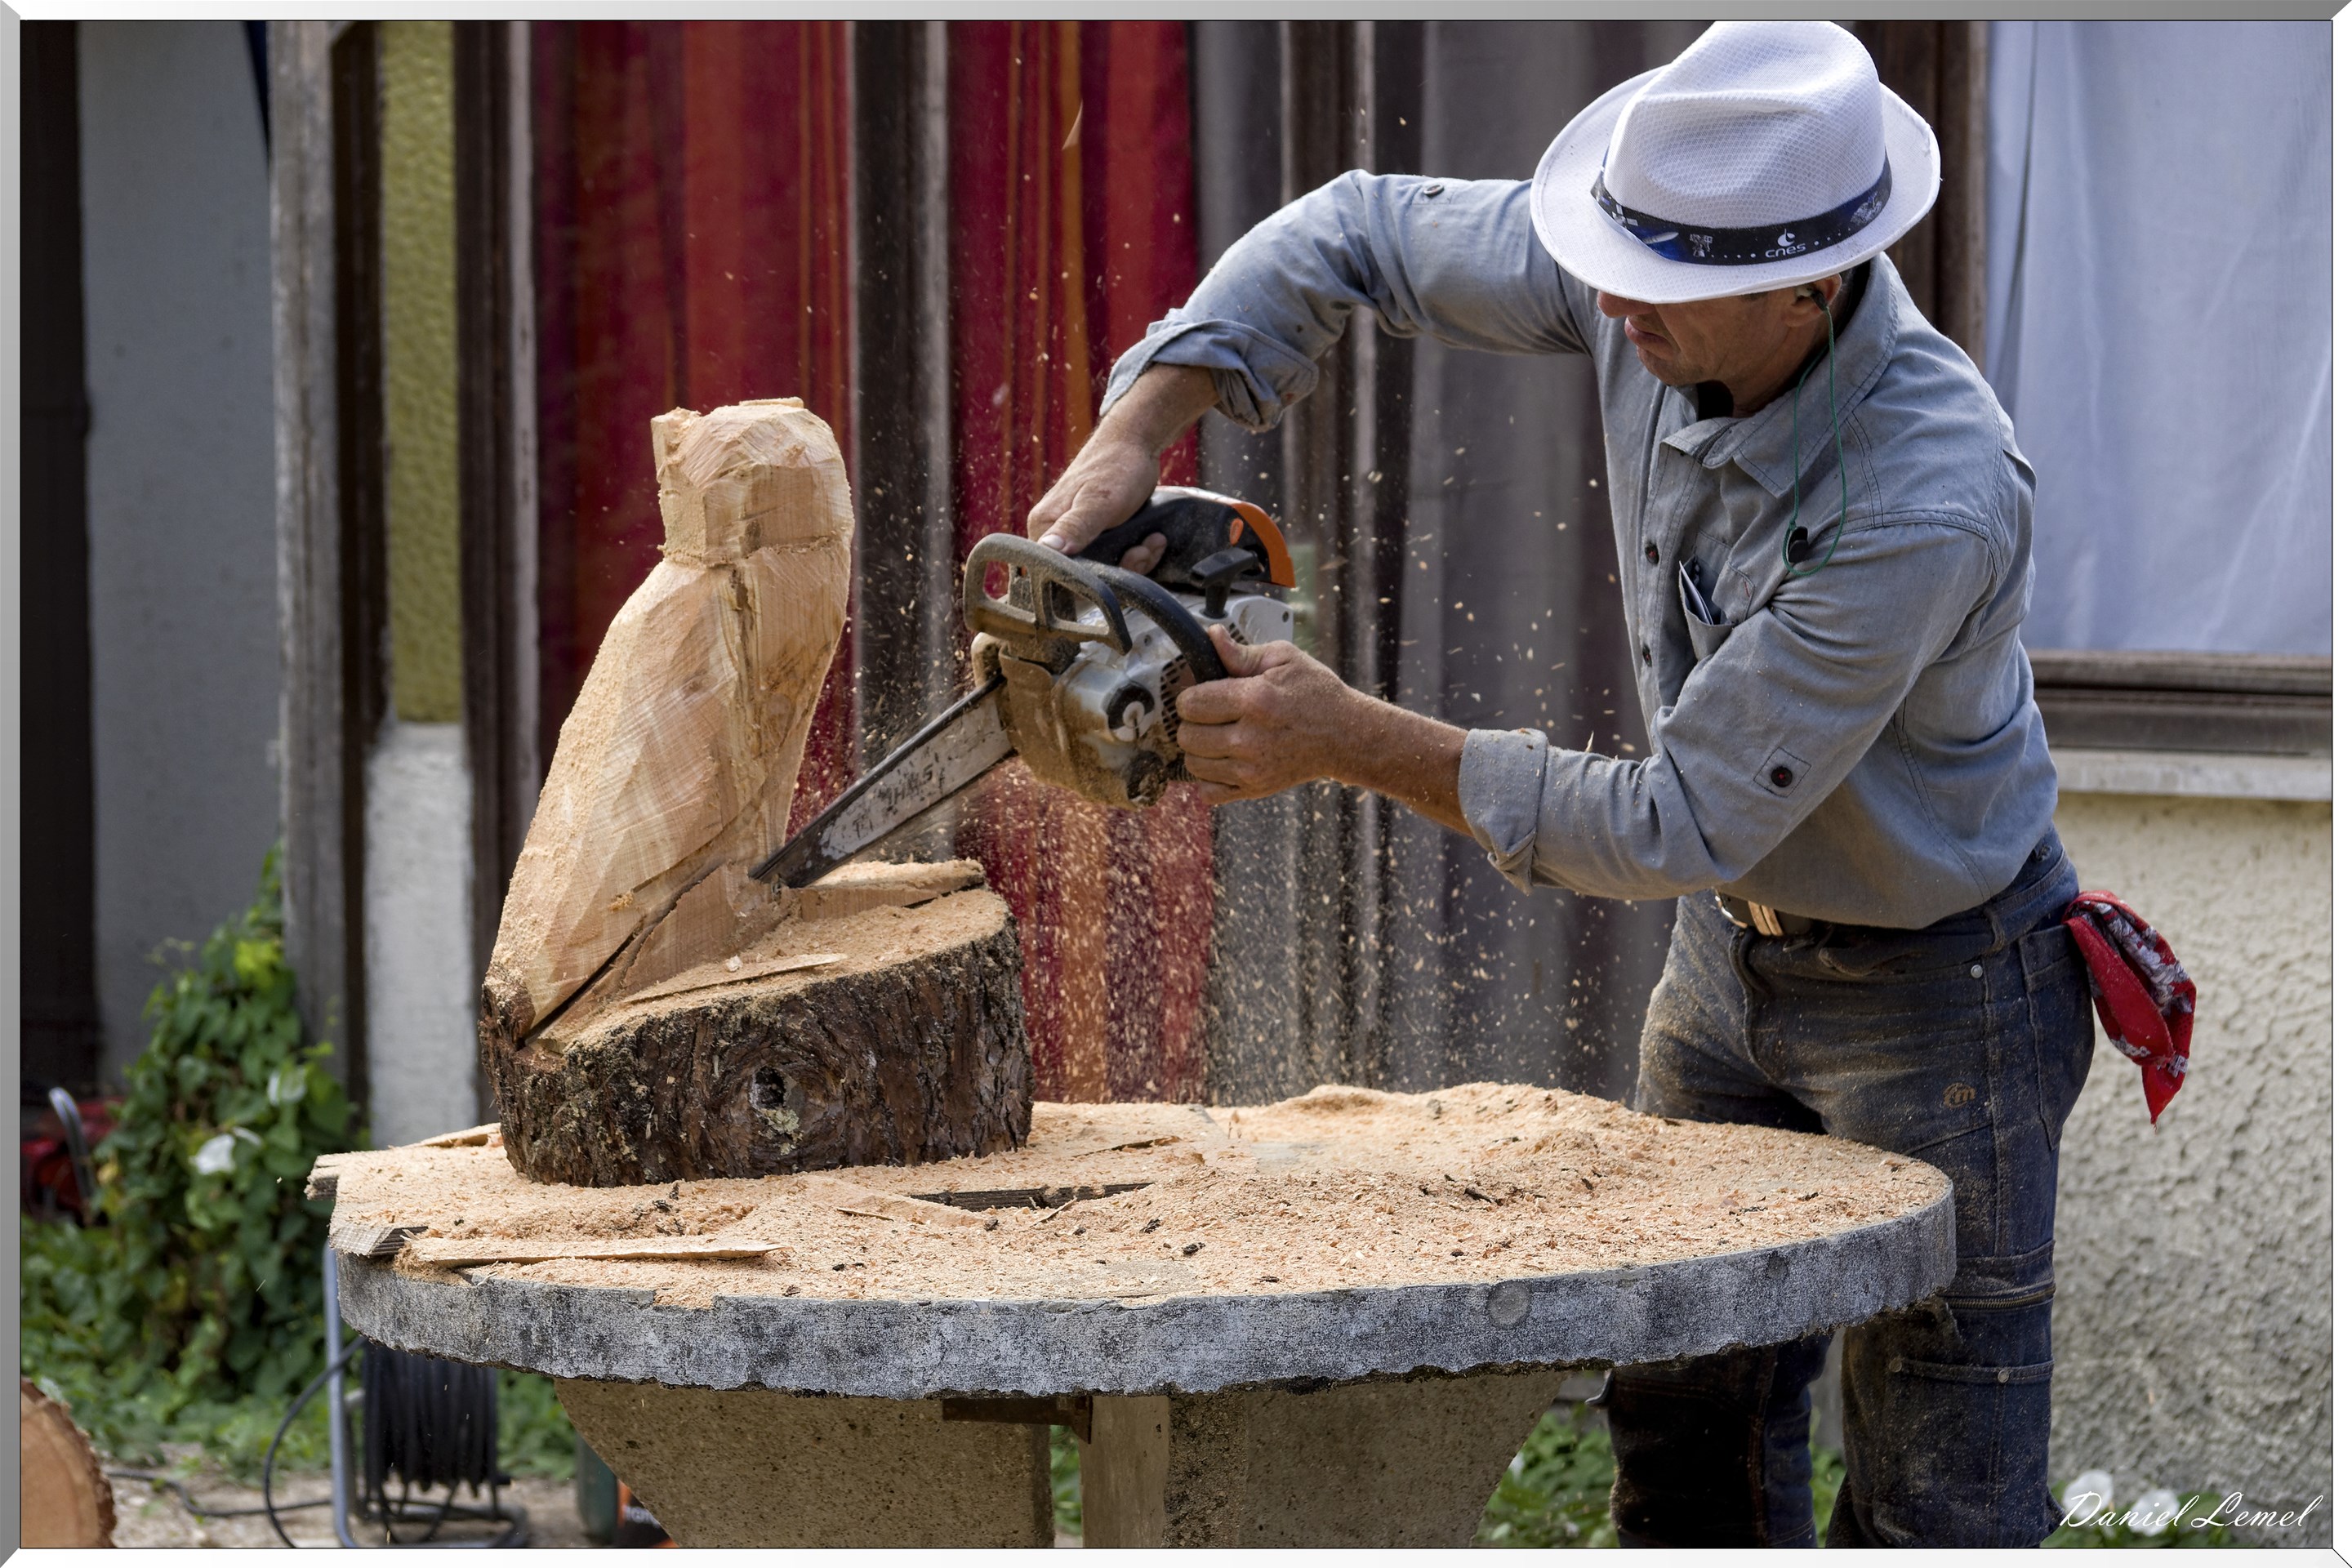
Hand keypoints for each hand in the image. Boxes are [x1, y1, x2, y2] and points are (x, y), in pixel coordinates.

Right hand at [1024, 364, 1216, 572]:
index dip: (1092, 578)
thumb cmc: (1117, 467)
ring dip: (1136, 561)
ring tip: (1151, 540)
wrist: (1137, 444)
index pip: (1059, 575)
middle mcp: (1056, 534)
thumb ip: (1075, 526)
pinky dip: (1138, 554)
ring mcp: (1077, 535)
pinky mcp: (1097, 536)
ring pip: (1106, 569)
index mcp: (1045, 527)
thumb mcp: (1099, 501)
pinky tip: (1151, 539)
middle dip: (1121, 568)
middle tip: (1141, 548)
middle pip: (1085, 576)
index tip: (1120, 561)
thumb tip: (1048, 550)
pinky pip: (1116, 559)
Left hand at [1174, 628, 1363, 803]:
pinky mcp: (1255, 789)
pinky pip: (1209, 793)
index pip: (1191, 704)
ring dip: (1198, 749)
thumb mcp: (1284, 659)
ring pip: (1193, 764)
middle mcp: (1249, 738)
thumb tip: (1212, 637)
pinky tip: (1221, 761)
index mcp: (1254, 700)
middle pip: (1187, 736)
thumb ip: (1242, 653)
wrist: (1345, 736)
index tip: (1203, 693)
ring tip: (1216, 737)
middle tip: (1210, 715)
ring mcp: (1251, 769)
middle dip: (1192, 722)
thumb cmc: (1316, 693)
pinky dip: (1208, 778)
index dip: (1190, 696)